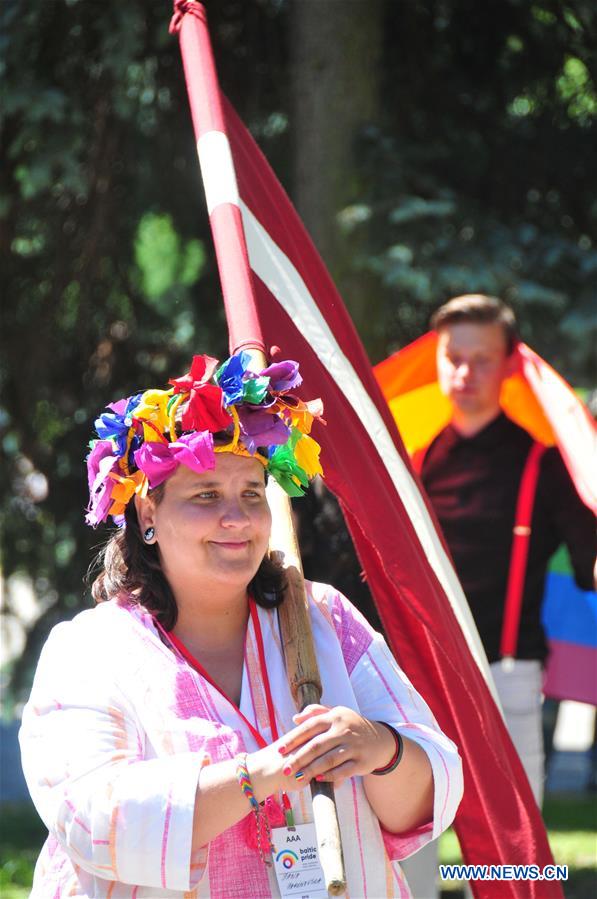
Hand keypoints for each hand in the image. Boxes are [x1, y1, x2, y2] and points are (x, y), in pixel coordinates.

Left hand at [276, 704, 396, 788]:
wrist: (381, 740)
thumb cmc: (351, 726)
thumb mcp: (337, 713)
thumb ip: (316, 712)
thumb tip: (295, 719)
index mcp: (335, 716)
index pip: (310, 727)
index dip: (294, 738)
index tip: (280, 750)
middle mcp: (344, 730)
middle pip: (317, 745)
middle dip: (299, 758)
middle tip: (285, 768)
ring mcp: (354, 746)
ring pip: (329, 759)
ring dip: (312, 769)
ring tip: (298, 777)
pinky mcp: (362, 762)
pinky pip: (343, 770)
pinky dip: (330, 776)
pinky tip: (318, 780)